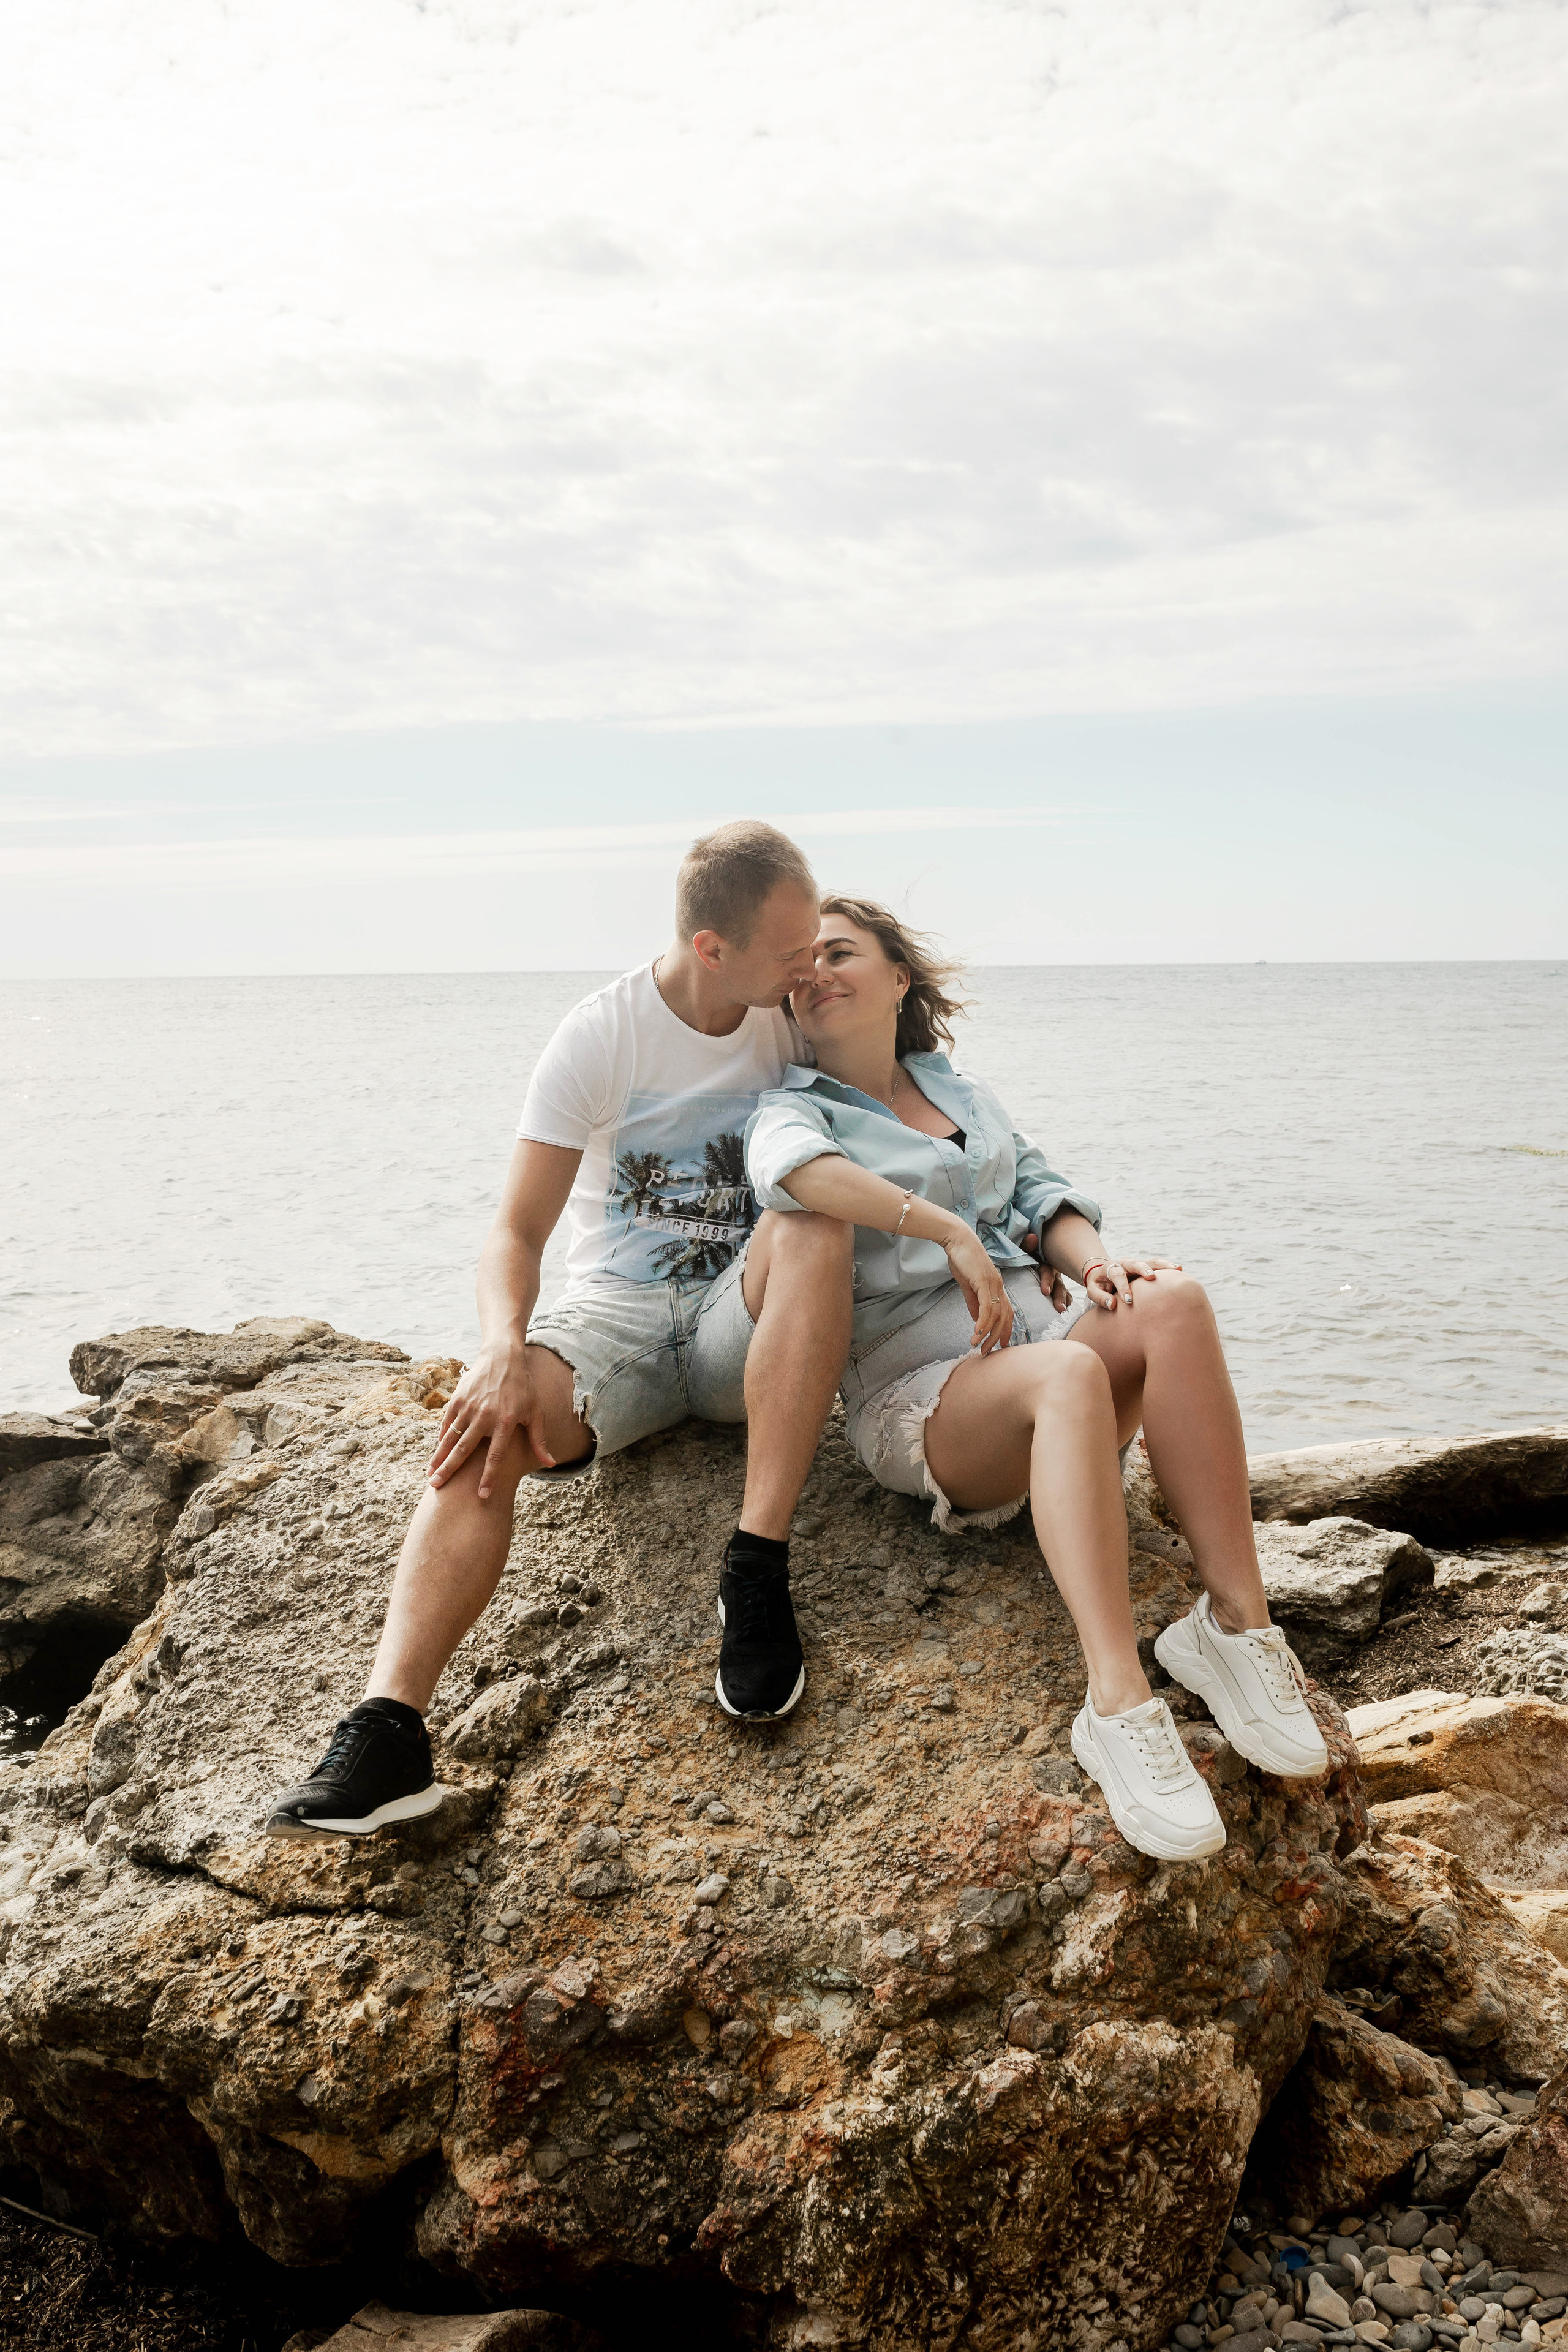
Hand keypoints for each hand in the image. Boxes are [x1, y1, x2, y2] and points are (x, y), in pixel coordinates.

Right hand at [428, 1340, 553, 1497]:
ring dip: (439, 1457)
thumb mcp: (535, 1412)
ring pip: (451, 1438)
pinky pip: (447, 1424)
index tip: (482, 1496)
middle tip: (437, 1487)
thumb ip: (539, 1440)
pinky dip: (441, 1439)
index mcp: (506, 1421)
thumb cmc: (522, 1388)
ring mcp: (469, 1407)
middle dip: (450, 1470)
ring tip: (430, 1475)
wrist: (502, 1357)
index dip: (489, 1477)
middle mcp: (485, 1416)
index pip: (496, 1456)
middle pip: (465, 1449)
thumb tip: (550, 1463)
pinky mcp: (458, 1400)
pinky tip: (436, 1454)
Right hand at [942, 1224, 1014, 1353]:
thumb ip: (973, 1301)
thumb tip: (976, 1318)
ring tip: (977, 1345)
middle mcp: (999, 1286)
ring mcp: (993, 1283)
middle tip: (987, 1352)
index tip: (999, 1345)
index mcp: (997, 1286)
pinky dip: (983, 1321)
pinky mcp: (984, 1281)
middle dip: (997, 1337)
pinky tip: (976, 1331)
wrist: (957, 1239)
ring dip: (987, 1333)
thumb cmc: (962, 1259)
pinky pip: (987, 1306)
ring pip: (997, 1314)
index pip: (1007, 1312)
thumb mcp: (967, 1284)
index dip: (1005, 1330)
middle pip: (1006, 1317)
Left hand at [1020, 1230, 1071, 1312]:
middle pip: (1058, 1284)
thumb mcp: (1022, 1249)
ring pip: (1063, 1291)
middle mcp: (1054, 1272)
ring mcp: (1057, 1281)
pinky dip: (1068, 1304)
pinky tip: (1069, 1313)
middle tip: (1059, 1308)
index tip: (1045, 1291)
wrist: (1029, 1256)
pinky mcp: (1057, 1289)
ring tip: (1064, 1313)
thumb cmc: (1024, 1255)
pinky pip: (1065, 1297)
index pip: (1047, 1271)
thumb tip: (1032, 1237)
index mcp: (1045, 1262)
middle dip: (1058, 1296)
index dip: (1047, 1280)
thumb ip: (1026, 1245)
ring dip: (1065, 1302)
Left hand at [1083, 1253, 1181, 1309]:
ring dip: (1163, 1264)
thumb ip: (1100, 1297)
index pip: (1117, 1275)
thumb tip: (1112, 1305)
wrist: (1103, 1273)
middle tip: (1151, 1277)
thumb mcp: (1093, 1291)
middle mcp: (1125, 1263)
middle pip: (1135, 1263)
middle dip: (1143, 1269)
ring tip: (1177, 1268)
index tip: (1129, 1301)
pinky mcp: (1146, 1266)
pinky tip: (1179, 1269)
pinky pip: (1157, 1264)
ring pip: (1150, 1261)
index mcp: (1110, 1268)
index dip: (1123, 1287)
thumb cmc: (1099, 1285)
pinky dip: (1168, 1266)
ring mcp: (1136, 1263)